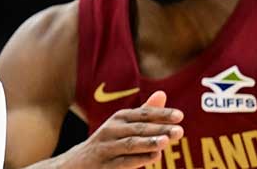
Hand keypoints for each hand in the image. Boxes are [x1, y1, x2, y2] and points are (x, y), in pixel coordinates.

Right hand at [59, 91, 183, 168]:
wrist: (77, 164)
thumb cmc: (108, 142)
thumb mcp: (123, 124)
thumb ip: (145, 112)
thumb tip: (163, 94)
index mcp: (119, 118)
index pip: (143, 114)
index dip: (161, 114)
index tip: (180, 116)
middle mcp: (111, 130)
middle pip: (138, 128)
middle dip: (159, 129)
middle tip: (179, 131)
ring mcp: (107, 148)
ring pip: (130, 144)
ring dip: (148, 142)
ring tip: (166, 141)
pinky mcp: (105, 166)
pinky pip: (124, 162)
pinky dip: (140, 159)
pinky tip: (155, 157)